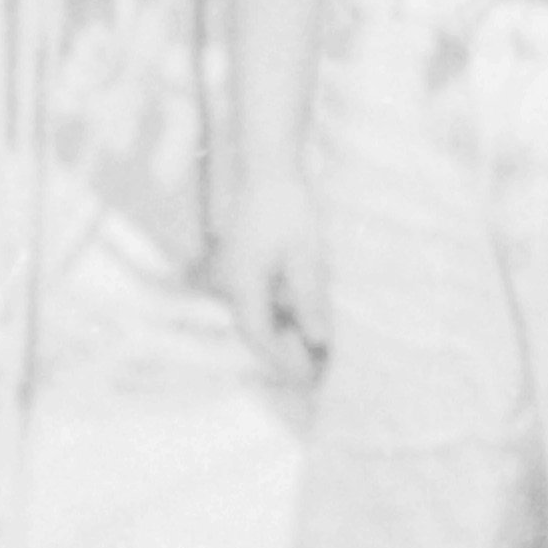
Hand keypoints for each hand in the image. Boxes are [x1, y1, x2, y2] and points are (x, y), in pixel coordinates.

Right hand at [225, 168, 329, 381]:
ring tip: (315, 355)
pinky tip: (301, 322)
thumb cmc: (288, 207)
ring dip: (282, 337)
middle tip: (317, 376)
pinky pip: (257, 301)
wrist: (268, 168)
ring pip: (256, 317)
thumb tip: (318, 341)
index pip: (258, 336)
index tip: (310, 380)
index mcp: (241, 285)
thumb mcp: (306, 255)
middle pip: (255, 331)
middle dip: (283, 356)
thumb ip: (310, 300)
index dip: (282, 362)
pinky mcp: (240, 266)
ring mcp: (231, 275)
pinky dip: (279, 316)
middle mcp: (228, 284)